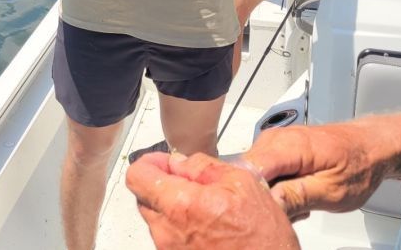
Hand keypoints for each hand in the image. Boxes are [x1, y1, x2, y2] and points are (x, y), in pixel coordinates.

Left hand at [126, 151, 299, 249]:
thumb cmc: (263, 238)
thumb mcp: (241, 183)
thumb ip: (203, 166)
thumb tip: (178, 162)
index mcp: (180, 205)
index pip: (137, 176)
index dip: (150, 163)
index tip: (166, 163)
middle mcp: (168, 232)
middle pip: (145, 197)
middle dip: (163, 185)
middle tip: (192, 183)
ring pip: (158, 218)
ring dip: (175, 208)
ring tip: (207, 208)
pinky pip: (170, 238)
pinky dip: (182, 228)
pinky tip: (209, 227)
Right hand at [244, 122, 389, 221]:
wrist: (369, 146)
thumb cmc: (358, 165)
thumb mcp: (332, 191)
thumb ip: (297, 196)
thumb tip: (268, 202)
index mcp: (289, 146)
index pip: (250, 169)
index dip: (253, 194)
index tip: (267, 213)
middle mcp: (276, 138)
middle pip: (249, 174)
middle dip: (263, 198)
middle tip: (290, 213)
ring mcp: (274, 142)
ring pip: (255, 175)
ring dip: (270, 195)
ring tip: (298, 205)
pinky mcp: (277, 148)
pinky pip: (264, 171)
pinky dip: (275, 188)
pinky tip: (296, 196)